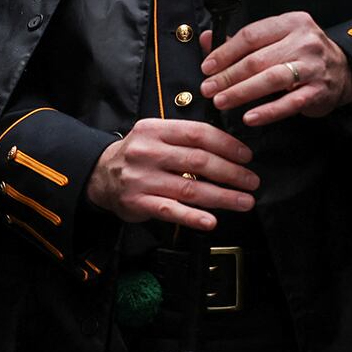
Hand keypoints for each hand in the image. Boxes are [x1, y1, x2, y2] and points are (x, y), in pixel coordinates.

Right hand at [85, 119, 257, 231]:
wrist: (100, 175)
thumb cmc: (138, 156)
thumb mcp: (156, 135)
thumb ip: (185, 138)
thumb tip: (229, 147)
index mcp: (156, 130)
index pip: (198, 133)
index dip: (227, 145)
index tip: (246, 157)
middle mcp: (147, 152)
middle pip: (198, 161)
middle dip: (231, 172)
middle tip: (251, 181)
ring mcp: (142, 178)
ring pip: (189, 188)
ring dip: (222, 196)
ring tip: (244, 201)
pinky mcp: (137, 202)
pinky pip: (170, 211)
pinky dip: (192, 217)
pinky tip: (210, 221)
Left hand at [198, 12, 351, 126]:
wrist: (344, 72)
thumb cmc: (302, 54)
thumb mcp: (277, 38)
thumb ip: (242, 41)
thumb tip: (206, 39)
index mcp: (290, 23)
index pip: (251, 35)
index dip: (225, 52)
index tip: (207, 67)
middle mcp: (304, 41)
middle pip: (257, 59)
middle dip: (228, 76)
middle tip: (208, 89)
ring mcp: (313, 67)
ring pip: (271, 80)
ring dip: (242, 92)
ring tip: (221, 101)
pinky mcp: (318, 91)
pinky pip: (289, 103)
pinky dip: (267, 111)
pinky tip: (249, 117)